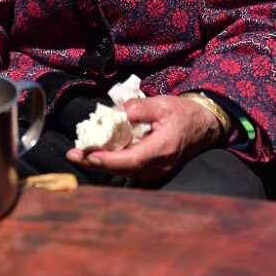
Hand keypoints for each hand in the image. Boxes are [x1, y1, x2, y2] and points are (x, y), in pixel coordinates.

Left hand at [66, 95, 221, 181]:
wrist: (203, 125)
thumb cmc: (183, 113)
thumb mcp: (163, 104)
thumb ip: (140, 108)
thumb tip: (118, 112)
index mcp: (161, 149)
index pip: (131, 160)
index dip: (108, 160)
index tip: (89, 155)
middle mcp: (158, 165)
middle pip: (122, 169)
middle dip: (96, 163)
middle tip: (72, 155)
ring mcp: (156, 170)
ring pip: (124, 171)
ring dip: (101, 163)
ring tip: (78, 153)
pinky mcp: (153, 168)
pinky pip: (129, 168)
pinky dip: (112, 161)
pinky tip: (96, 152)